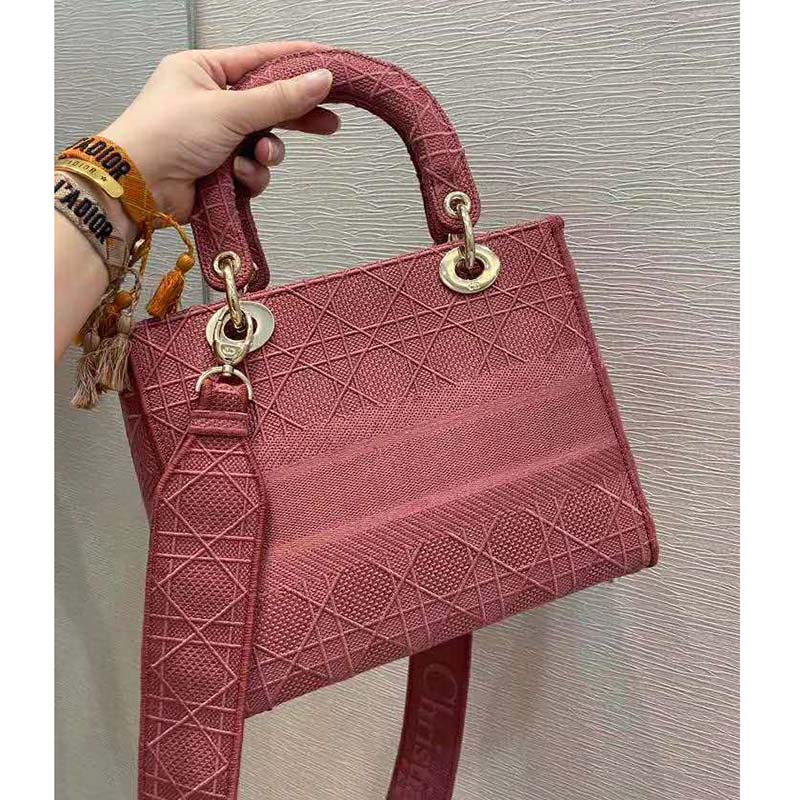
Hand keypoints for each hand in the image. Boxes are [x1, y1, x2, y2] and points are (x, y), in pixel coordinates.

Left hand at [101, 41, 336, 221]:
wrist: (137, 188)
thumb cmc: (164, 135)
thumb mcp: (228, 108)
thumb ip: (279, 98)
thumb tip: (320, 80)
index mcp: (204, 71)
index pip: (261, 59)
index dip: (298, 62)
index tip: (330, 64)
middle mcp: (210, 102)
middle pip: (268, 104)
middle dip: (294, 118)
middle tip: (328, 122)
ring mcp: (214, 138)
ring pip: (263, 143)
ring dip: (266, 154)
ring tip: (258, 158)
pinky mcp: (218, 171)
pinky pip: (252, 170)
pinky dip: (249, 176)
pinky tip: (237, 179)